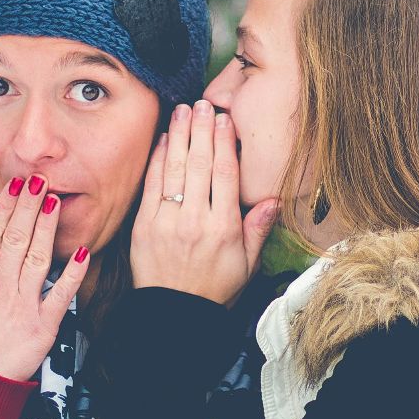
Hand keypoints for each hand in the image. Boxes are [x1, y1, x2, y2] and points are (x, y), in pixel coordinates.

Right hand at [0, 178, 90, 380]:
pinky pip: (60, 296)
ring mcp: (20, 306)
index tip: (13, 187)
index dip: (3, 208)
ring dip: (47, 228)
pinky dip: (72, 274)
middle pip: (15, 238)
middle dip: (27, 207)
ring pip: (36, 258)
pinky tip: (83, 252)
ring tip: (56, 201)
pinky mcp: (42, 327)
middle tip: (39, 180)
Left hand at [130, 100, 280, 305]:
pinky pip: (152, 185)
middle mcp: (196, 221)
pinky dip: (158, 159)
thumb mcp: (246, 264)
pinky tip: (164, 138)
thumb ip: (257, 229)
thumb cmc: (214, 289)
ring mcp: (167, 221)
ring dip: (179, 135)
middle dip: (202, 129)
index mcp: (224, 228)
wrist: (175, 315)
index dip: (225, 143)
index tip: (225, 119)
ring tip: (183, 110)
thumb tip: (273, 199)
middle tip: (204, 104)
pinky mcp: (144, 226)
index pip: (225, 175)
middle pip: (200, 164)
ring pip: (175, 169)